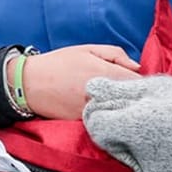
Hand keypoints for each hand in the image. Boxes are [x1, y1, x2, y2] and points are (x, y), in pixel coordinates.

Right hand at [20, 44, 140, 118]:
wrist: (29, 84)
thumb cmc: (59, 63)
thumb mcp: (87, 49)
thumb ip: (116, 54)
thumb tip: (137, 67)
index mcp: (107, 73)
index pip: (140, 81)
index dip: (143, 81)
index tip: (137, 80)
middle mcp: (105, 94)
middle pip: (134, 99)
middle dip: (136, 95)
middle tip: (129, 90)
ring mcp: (97, 111)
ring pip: (122, 111)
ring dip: (124, 106)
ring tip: (117, 99)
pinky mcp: (88, 123)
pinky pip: (108, 119)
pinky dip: (111, 114)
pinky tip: (106, 108)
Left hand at [84, 77, 171, 171]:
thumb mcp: (152, 86)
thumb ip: (117, 89)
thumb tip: (89, 88)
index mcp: (140, 125)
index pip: (98, 126)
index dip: (100, 115)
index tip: (110, 108)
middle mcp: (146, 153)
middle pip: (110, 142)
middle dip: (115, 128)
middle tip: (136, 117)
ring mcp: (157, 171)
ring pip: (125, 156)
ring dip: (130, 144)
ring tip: (152, 130)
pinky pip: (143, 170)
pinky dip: (146, 158)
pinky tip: (161, 145)